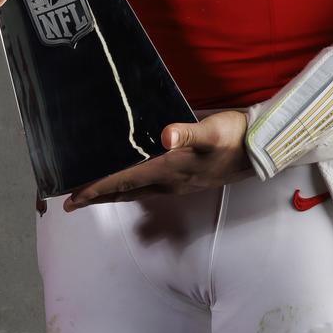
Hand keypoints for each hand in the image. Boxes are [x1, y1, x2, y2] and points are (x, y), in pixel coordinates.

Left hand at [64, 111, 253, 208]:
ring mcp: (178, 183)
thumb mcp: (212, 130)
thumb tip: (167, 135)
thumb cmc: (235, 136)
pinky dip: (132, 185)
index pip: (124, 180)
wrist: (261, 150)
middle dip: (97, 196)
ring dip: (113, 193)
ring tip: (93, 194)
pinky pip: (150, 186)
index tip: (72, 198)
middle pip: (125, 191)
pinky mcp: (186, 178)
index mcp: (169, 169)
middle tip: (71, 203)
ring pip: (137, 191)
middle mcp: (170, 181)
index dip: (96, 188)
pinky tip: (130, 179)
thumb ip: (188, 132)